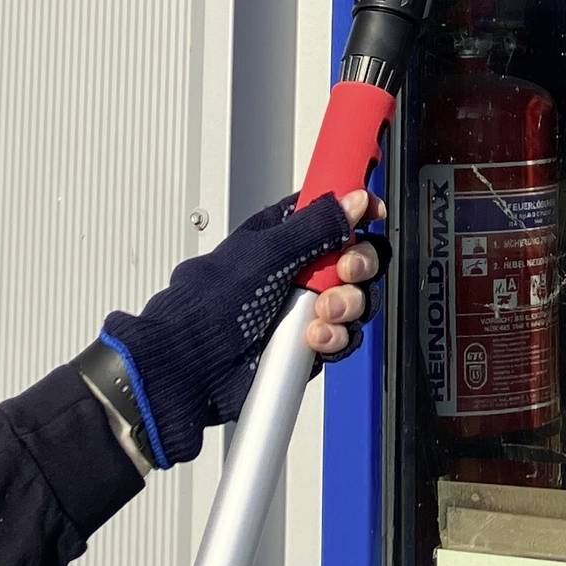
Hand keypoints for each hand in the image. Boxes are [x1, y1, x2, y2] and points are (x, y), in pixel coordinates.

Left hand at [98, 187, 387, 466]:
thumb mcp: (266, 254)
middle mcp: (298, 269)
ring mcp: (304, 308)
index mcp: (283, 235)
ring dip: (347, 304)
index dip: (357, 211)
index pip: (333, 212)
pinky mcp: (308, 343)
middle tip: (345, 272)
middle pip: (355, 256)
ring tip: (322, 313)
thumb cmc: (209, 304)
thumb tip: (353, 200)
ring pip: (356, 298)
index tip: (374, 216)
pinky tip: (314, 337)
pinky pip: (344, 336)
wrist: (192, 365)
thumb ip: (316, 226)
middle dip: (357, 264)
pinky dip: (335, 336)